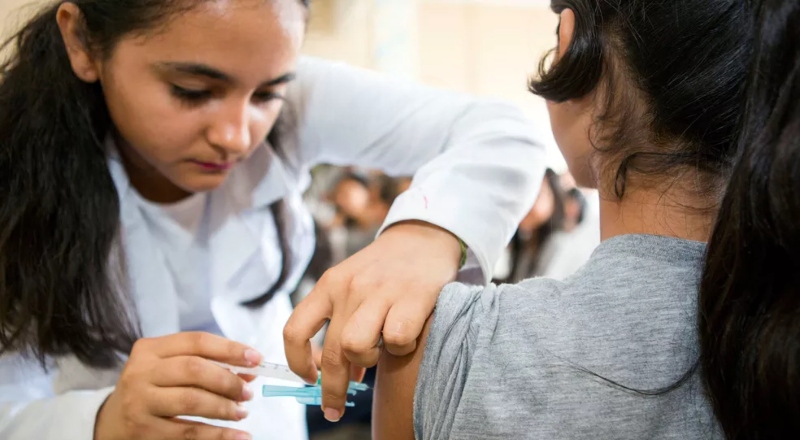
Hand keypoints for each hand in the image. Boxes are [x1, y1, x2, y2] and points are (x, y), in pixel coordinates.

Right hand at [95, 332, 261, 439]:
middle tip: (247, 393)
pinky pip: (188, 432)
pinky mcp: (144, 430)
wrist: (112, 421)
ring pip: (192, 400)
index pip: (197, 341)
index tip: (256, 359)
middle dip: (228, 381)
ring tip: (242, 412)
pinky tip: (237, 435)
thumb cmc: (152, 388)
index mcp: (151, 349)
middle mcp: (141, 372)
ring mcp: (140, 401)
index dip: (230, 348)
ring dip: (224, 407)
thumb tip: (249, 371)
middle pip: (194, 369)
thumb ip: (206, 364)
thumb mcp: (171, 368)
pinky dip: (218, 435)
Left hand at [284, 221, 460, 421]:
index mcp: (329, 285)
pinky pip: (396, 340)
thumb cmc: (387, 270)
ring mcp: (380, 291)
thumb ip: (344, 323)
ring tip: (380, 351)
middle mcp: (349, 288)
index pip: (295, 329)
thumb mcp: (354, 286)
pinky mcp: (412, 296)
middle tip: (334, 408)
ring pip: (357, 347)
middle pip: (331, 352)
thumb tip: (344, 376)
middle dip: (331, 389)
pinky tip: (408, 338)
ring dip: (367, 361)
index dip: (298, 362)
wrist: (424, 237)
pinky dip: (401, 348)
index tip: (308, 379)